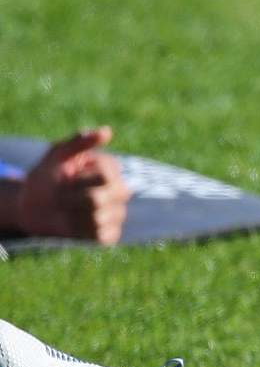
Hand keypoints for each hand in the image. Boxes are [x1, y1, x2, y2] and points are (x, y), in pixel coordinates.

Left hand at [18, 127, 130, 243]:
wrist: (33, 206)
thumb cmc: (45, 177)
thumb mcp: (55, 155)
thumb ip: (78, 143)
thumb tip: (107, 131)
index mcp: (110, 169)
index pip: (105, 177)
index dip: (78, 181)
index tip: (65, 178)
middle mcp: (119, 190)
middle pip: (101, 199)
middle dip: (72, 199)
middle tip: (61, 197)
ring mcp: (117, 212)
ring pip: (98, 218)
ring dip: (72, 215)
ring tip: (66, 210)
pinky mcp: (110, 233)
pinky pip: (100, 235)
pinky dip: (81, 231)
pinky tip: (73, 224)